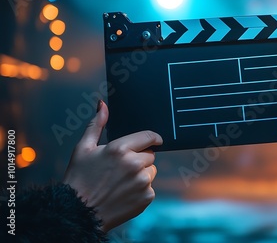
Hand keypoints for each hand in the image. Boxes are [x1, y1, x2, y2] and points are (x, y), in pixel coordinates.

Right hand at [63, 101, 162, 231]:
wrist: (79, 213)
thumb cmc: (79, 179)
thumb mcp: (83, 148)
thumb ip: (96, 125)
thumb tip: (102, 104)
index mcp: (120, 149)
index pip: (149, 137)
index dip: (154, 138)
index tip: (156, 140)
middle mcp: (134, 164)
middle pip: (150, 155)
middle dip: (140, 159)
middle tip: (122, 168)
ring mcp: (142, 181)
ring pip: (151, 171)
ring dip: (141, 174)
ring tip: (121, 182)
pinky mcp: (147, 197)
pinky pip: (150, 188)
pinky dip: (141, 190)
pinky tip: (124, 194)